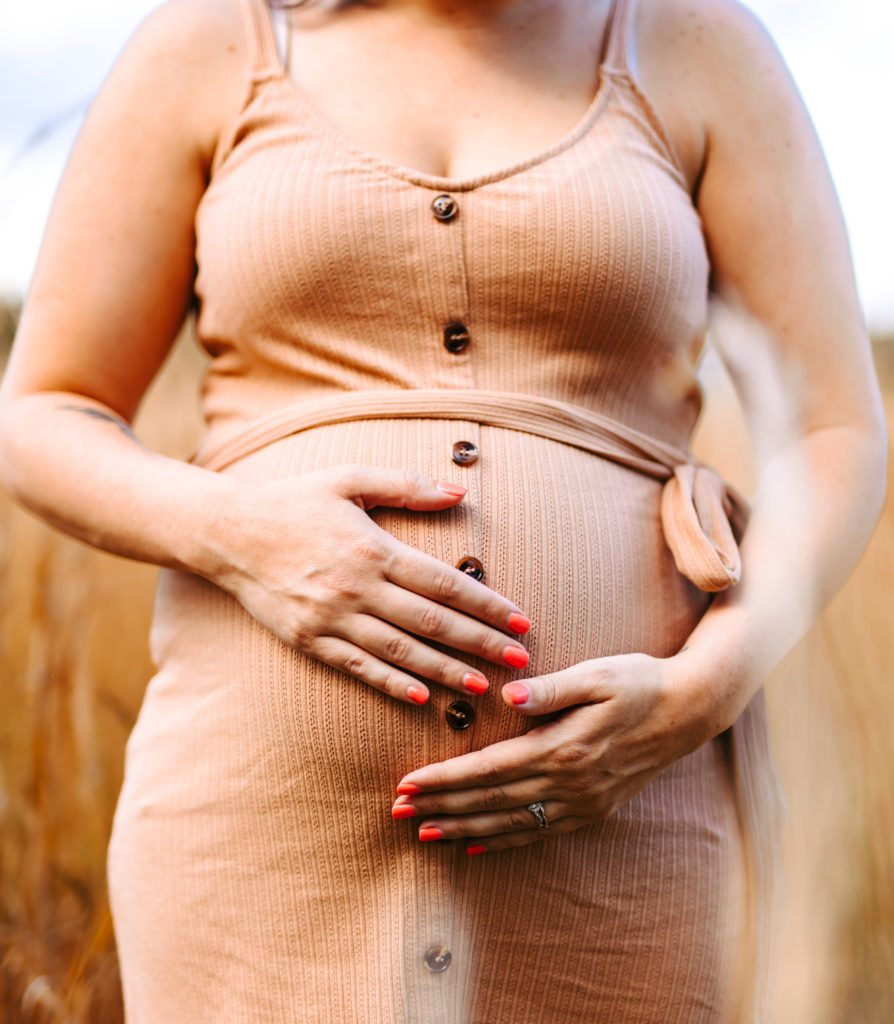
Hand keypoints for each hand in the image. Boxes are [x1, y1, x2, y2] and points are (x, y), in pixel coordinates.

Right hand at [210, 464, 530, 703]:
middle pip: (432, 624)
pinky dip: (393, 685)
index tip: (521, 621)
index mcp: (373, 549)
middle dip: (482, 644)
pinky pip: (359, 668)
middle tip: (520, 661)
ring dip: (447, 671)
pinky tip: (424, 697)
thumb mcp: (350, 478)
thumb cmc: (295, 501)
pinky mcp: (311, 641)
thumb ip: (407, 485)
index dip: (487, 605)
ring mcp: (332, 619)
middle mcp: (356, 589)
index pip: (444, 584)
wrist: (229, 533)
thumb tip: (461, 492)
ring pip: (401, 653)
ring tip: (483, 685)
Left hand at [392, 652, 717, 849]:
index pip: (489, 769)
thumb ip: (552, 689)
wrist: (689, 710)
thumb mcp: (598, 675)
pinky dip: (503, 842)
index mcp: (564, 747)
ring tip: (425, 835)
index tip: (407, 783)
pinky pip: (538, 832)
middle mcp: (569, 782)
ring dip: (464, 830)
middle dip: (441, 808)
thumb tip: (508, 696)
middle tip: (398, 813)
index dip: (445, 778)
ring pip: (510, 823)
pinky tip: (477, 848)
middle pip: (491, 801)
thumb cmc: (638, 682)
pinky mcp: (592, 809)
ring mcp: (582, 802)